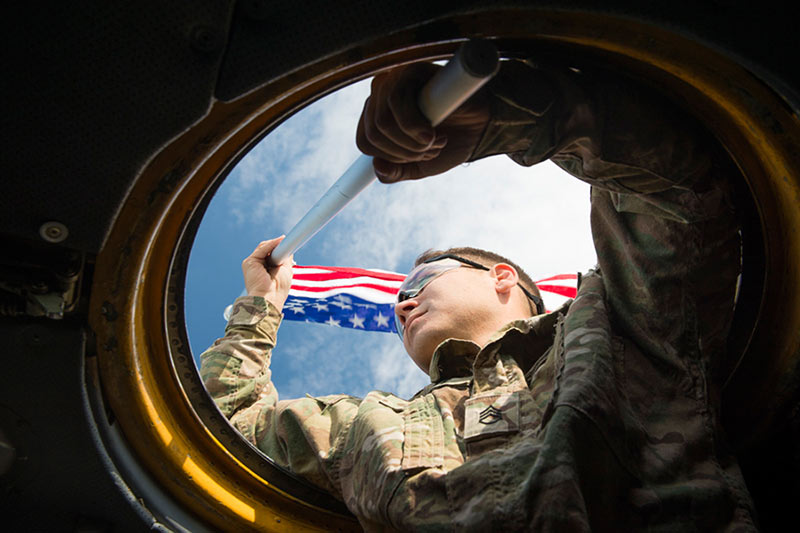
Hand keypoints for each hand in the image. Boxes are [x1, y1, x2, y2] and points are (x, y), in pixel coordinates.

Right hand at [242, 237, 292, 312]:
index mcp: (264, 270)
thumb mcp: (285, 271)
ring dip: (276, 244)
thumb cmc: (278, 290)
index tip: (288, 243)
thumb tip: (288, 246)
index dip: (279, 249)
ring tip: (286, 240)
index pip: (271, 255)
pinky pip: (262, 248)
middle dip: (278, 246)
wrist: (269, 299)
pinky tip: (281, 240)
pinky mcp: (250, 262)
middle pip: (267, 249)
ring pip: (264, 247)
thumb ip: (285, 258)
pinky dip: (272, 244)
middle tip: (289, 242)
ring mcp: (252, 264)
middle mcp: (257, 266)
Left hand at [356, 62, 490, 182]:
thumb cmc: (450, 140)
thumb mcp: (419, 166)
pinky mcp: (409, 71)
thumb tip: (377, 167)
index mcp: (376, 115)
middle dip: (406, 152)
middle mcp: (380, 95)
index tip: (419, 156)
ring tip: (436, 139)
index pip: (364, 142)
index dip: (392, 157)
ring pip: (382, 122)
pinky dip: (416, 128)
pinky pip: (397, 103)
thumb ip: (396, 172)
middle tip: (432, 148)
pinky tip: (435, 130)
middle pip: (374, 134)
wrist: (481, 126)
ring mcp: (393, 81)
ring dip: (412, 142)